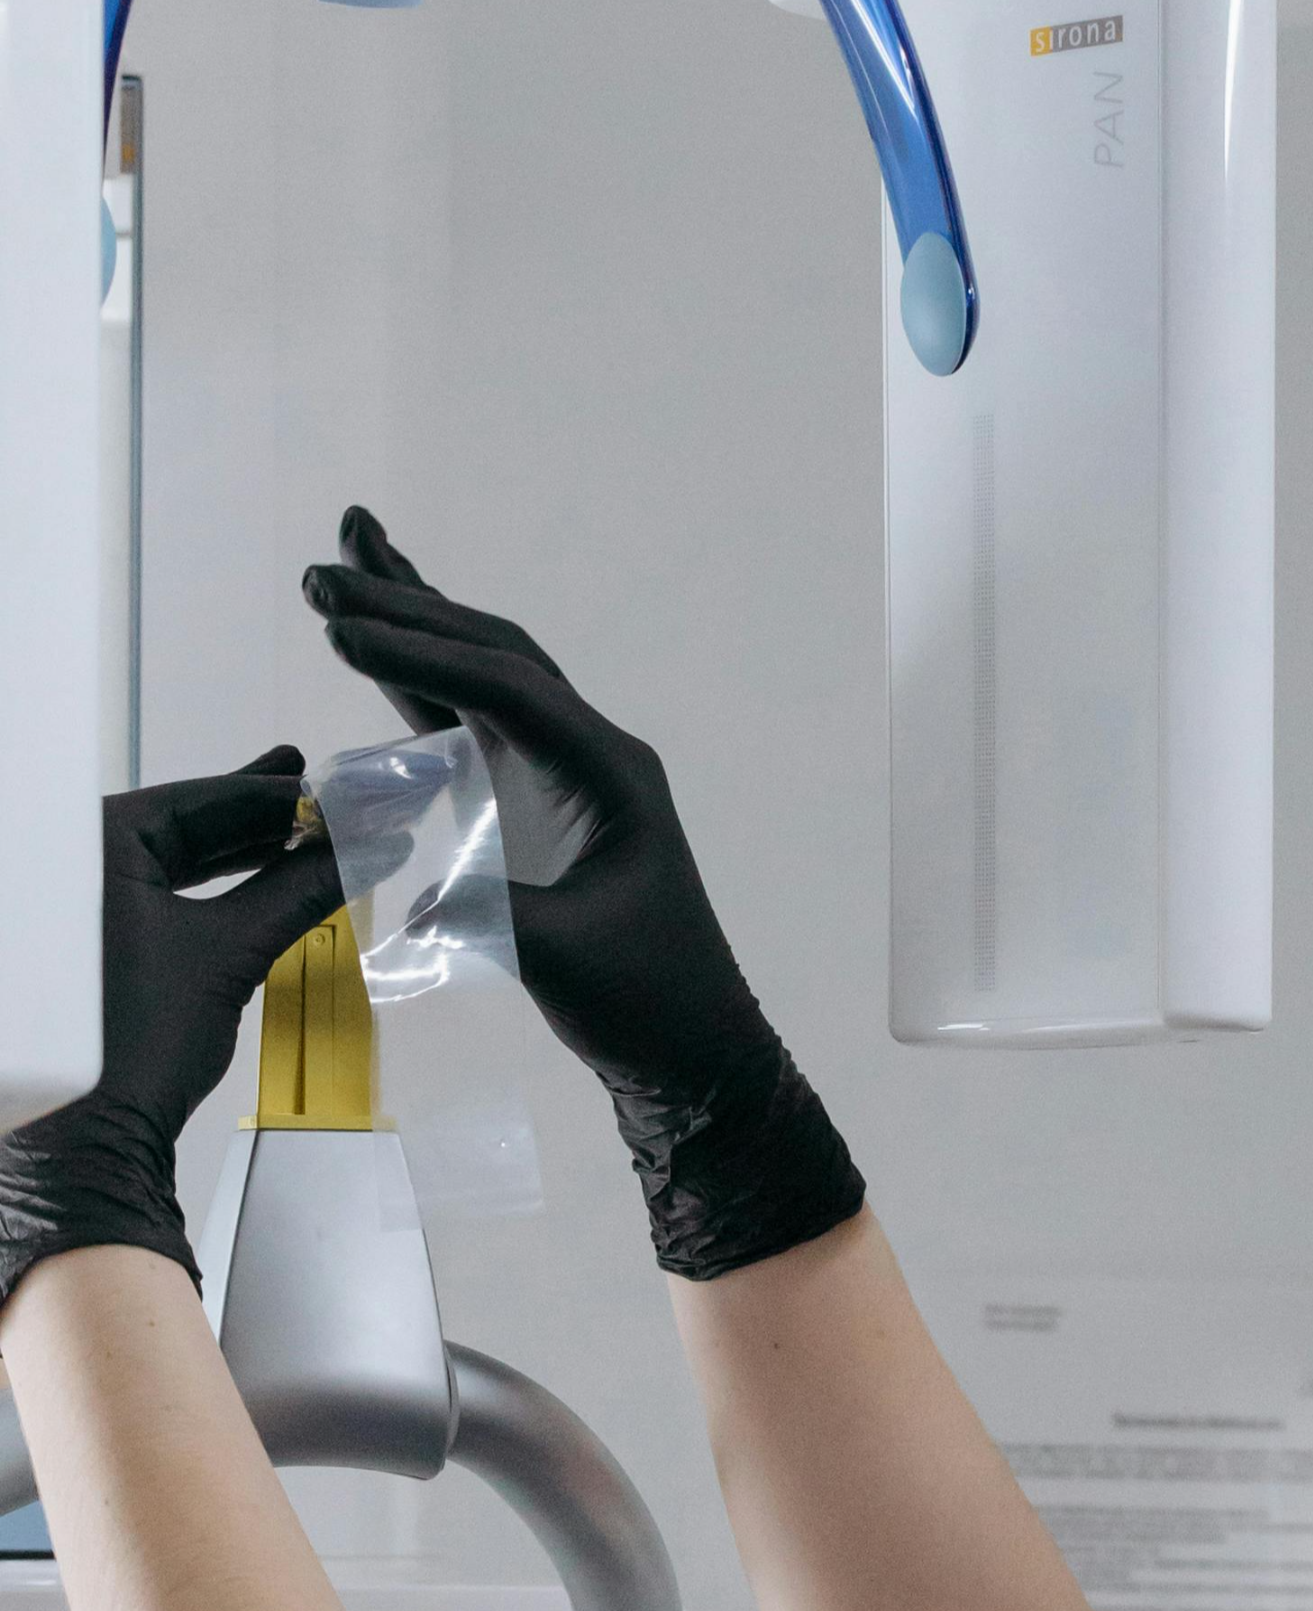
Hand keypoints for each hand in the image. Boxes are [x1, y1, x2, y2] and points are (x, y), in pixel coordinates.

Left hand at [0, 751, 341, 1296]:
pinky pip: (165, 891)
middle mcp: (79, 859)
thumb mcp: (231, 953)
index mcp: (96, 844)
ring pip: (178, 857)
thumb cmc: (146, 1034)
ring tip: (310, 828)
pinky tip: (267, 875)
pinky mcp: (95, 938)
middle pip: (188, 823)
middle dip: (262, 816)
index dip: (277, 795)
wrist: (90, 1137)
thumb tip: (373, 846)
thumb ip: (302, 889)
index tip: (336, 787)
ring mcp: (81, 900)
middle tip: (327, 795)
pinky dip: (218, 885)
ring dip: (245, 849)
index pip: (200, 799)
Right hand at [304, 509, 863, 1278]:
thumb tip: (414, 904)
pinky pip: (476, 721)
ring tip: (345, 563)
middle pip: (495, 657)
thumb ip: (492, 921)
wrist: (688, 1047)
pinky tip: (380, 648)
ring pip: (486, 674)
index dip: (424, 657)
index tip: (343, 630)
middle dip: (411, 608)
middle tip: (325, 567)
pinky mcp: (539, 803)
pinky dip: (423, 680)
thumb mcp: (563, 961)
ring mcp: (566, 774)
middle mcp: (591, 755)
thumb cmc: (644, 1002)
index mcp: (610, 774)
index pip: (509, 690)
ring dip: (418, 622)